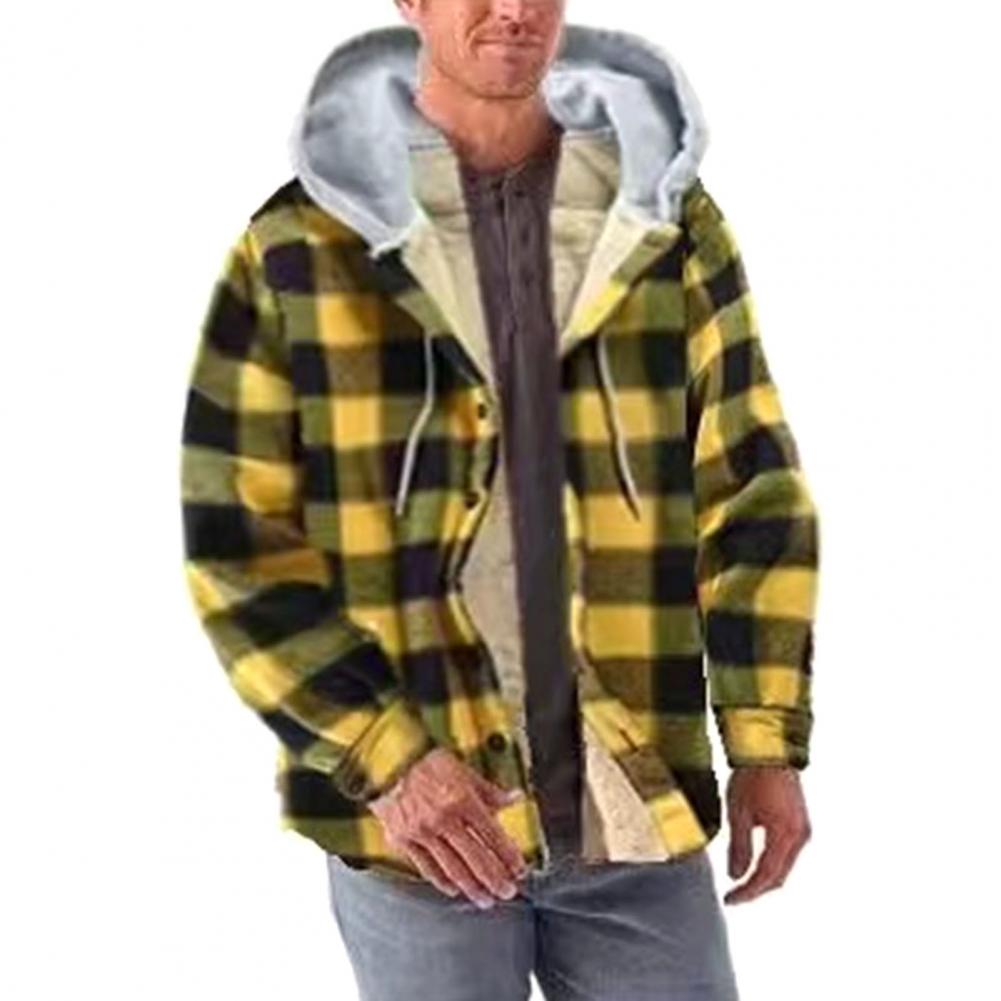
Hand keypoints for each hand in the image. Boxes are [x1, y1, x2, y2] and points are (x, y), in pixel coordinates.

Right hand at [367, 747, 527, 907]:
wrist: (386, 760)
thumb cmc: (425, 761)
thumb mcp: (462, 769)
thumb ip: (489, 790)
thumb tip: (515, 798)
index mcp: (463, 799)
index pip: (493, 835)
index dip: (509, 856)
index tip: (519, 869)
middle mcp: (444, 819)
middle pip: (477, 858)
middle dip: (496, 879)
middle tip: (507, 891)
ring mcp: (423, 832)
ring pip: (453, 869)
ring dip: (473, 888)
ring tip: (485, 899)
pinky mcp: (403, 840)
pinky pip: (427, 867)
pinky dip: (443, 882)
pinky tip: (454, 889)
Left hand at [723, 765, 810, 904]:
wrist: (770, 750)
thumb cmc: (752, 776)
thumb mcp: (738, 812)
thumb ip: (739, 847)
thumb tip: (735, 876)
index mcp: (786, 835)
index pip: (766, 876)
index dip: (747, 892)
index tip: (729, 900)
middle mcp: (800, 836)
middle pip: (779, 876)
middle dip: (756, 889)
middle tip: (734, 896)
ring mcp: (803, 829)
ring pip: (784, 866)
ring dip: (765, 878)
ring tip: (742, 884)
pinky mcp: (800, 822)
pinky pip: (787, 853)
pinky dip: (772, 863)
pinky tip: (756, 863)